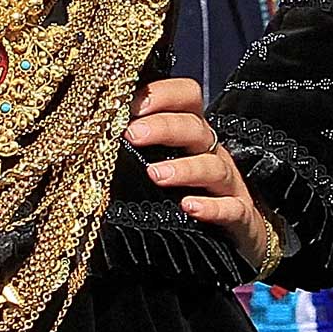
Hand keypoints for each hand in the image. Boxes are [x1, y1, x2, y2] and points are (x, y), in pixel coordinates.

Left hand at [124, 78, 269, 269]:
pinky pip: (231, 209)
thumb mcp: (162, 163)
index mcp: (191, 133)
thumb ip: (137, 148)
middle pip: (195, 127)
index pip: (187, 96)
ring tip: (155, 175)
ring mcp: (228, 184)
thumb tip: (92, 134)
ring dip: (184, 168)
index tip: (131, 104)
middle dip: (164, 127)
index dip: (163, 94)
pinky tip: (189, 207)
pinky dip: (212, 207)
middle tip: (133, 135)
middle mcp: (211, 151)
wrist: (234, 237)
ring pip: (213, 166)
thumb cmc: (185, 192)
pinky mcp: (239, 216)